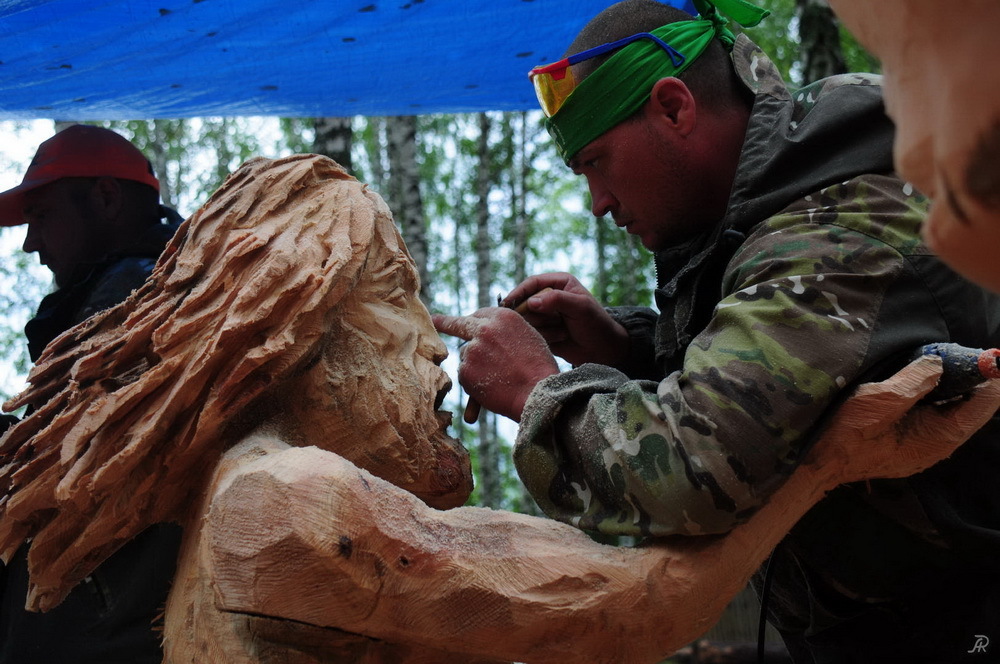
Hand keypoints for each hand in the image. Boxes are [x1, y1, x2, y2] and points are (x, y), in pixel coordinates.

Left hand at [433, 308, 558, 421]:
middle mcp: (484, 329)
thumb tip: (491, 333)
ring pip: (466, 354)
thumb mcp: (528, 337)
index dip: (475, 321)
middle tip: (435, 320)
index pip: (480, 314)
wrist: (537, 392)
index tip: (463, 319)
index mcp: (503, 316)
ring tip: (498, 378)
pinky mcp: (465, 370)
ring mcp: (472, 349)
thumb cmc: (538, 368)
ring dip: (475, 364)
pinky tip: (491, 386)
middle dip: (446, 322)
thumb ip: (505, 331)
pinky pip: (465, 373)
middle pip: (459, 324)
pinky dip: (474, 380)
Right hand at [501, 273, 629, 367]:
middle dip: (535, 314)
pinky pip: (532, 333)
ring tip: (563, 331)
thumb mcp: (580, 307)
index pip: (532, 283)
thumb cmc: (596, 323)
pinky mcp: (543, 332)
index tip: (508, 304)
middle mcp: (549, 297)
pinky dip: (545, 337)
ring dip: (544, 328)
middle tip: (554, 321)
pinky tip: (561, 338)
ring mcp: (545, 315)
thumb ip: (556, 300)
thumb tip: (531, 302)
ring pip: (527, 320)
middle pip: (525, 302)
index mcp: (558, 283)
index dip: (519, 292)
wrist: (604, 350)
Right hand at [808, 355, 999, 482]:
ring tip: (934, 363)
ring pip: (952, 411)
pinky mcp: (911, 446)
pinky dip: (934, 399)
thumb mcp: (882, 399)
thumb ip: (916, 379)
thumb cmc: (850, 434)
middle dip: (966, 378)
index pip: (985, 403)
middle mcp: (941, 445)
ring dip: (948, 387)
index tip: (985, 354)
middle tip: (951, 353)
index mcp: (942, 435)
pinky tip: (918, 385)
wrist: (821, 463)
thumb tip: (939, 363)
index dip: (989, 376)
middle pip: (971, 406)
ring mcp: (926, 448)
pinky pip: (935, 418)